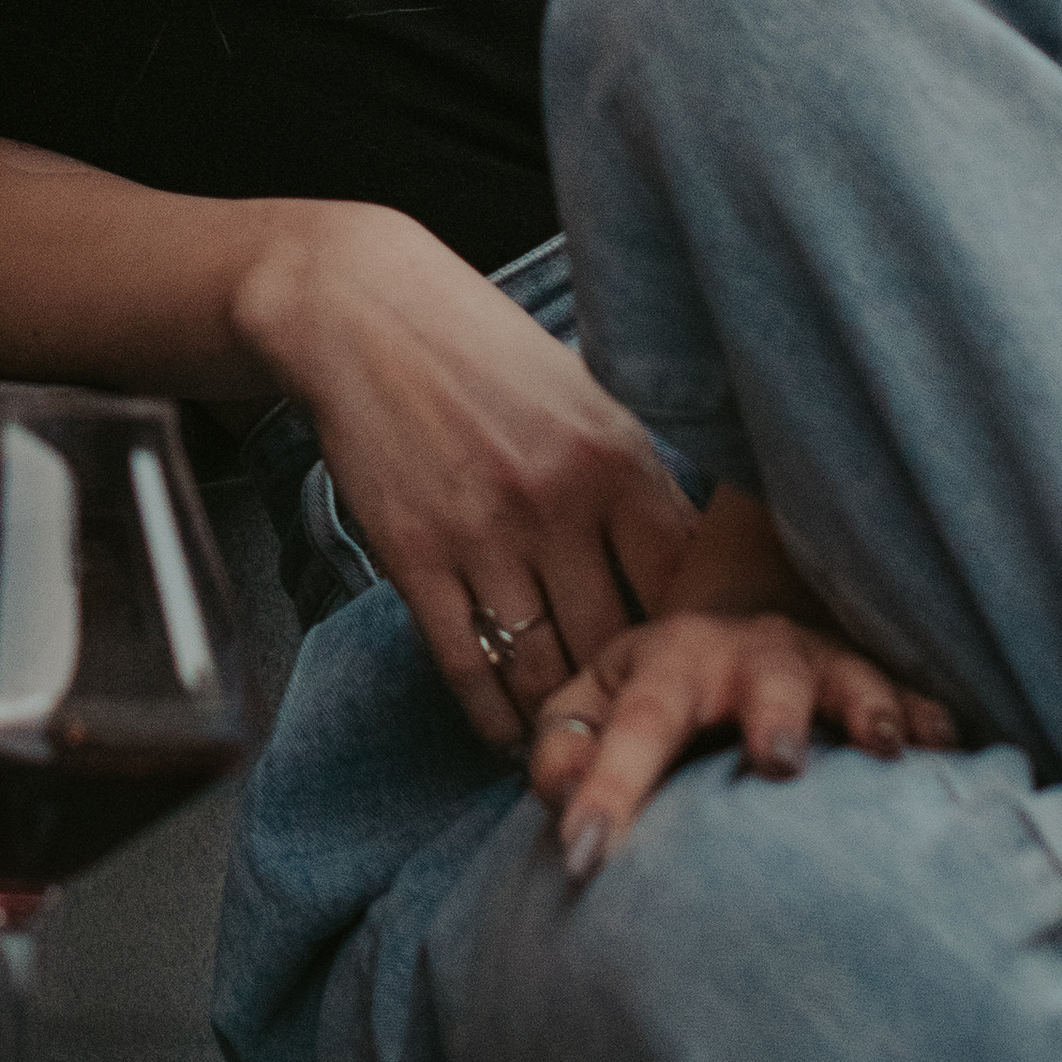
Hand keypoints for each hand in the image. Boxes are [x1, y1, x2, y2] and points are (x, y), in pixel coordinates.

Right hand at [233, 201, 698, 748]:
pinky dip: (492, 716)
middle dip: (628, 695)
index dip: (693, 642)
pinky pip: (467, 665)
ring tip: (577, 747)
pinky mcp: (416, 556)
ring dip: (562, 718)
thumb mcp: (585, 398)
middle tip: (638, 733)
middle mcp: (557, 501)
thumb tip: (696, 566)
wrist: (365, 314)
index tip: (693, 672)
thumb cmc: (486, 355)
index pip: (682, 585)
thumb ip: (636, 478)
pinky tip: (508, 735)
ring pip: (543, 668)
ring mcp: (483, 533)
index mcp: (616, 458)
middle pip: (615, 642)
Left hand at [530, 612, 956, 876]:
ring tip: (883, 747)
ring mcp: (821, 669)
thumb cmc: (649, 693)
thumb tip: (562, 798)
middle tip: (777, 761)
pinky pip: (915, 702)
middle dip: (773, 714)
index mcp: (669, 661)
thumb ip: (565, 747)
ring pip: (851, 679)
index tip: (584, 854)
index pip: (636, 724)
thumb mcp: (588, 704)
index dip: (609, 787)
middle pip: (763, 678)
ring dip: (867, 710)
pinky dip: (930, 722)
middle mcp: (749, 655)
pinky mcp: (878, 689)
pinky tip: (946, 746)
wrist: (730, 635)